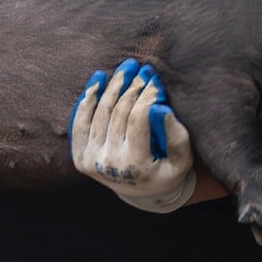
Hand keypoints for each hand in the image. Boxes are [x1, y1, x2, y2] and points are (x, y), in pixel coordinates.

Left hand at [71, 59, 195, 212]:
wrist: (143, 193)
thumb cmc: (167, 171)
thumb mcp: (182, 159)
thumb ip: (176, 136)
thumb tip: (160, 108)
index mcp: (135, 165)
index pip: (138, 119)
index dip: (146, 95)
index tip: (155, 79)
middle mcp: (109, 164)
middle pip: (117, 113)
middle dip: (131, 86)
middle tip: (142, 69)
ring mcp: (91, 161)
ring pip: (98, 113)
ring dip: (111, 86)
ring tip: (125, 68)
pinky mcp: (80, 157)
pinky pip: (78, 123)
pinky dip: (87, 99)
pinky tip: (98, 80)